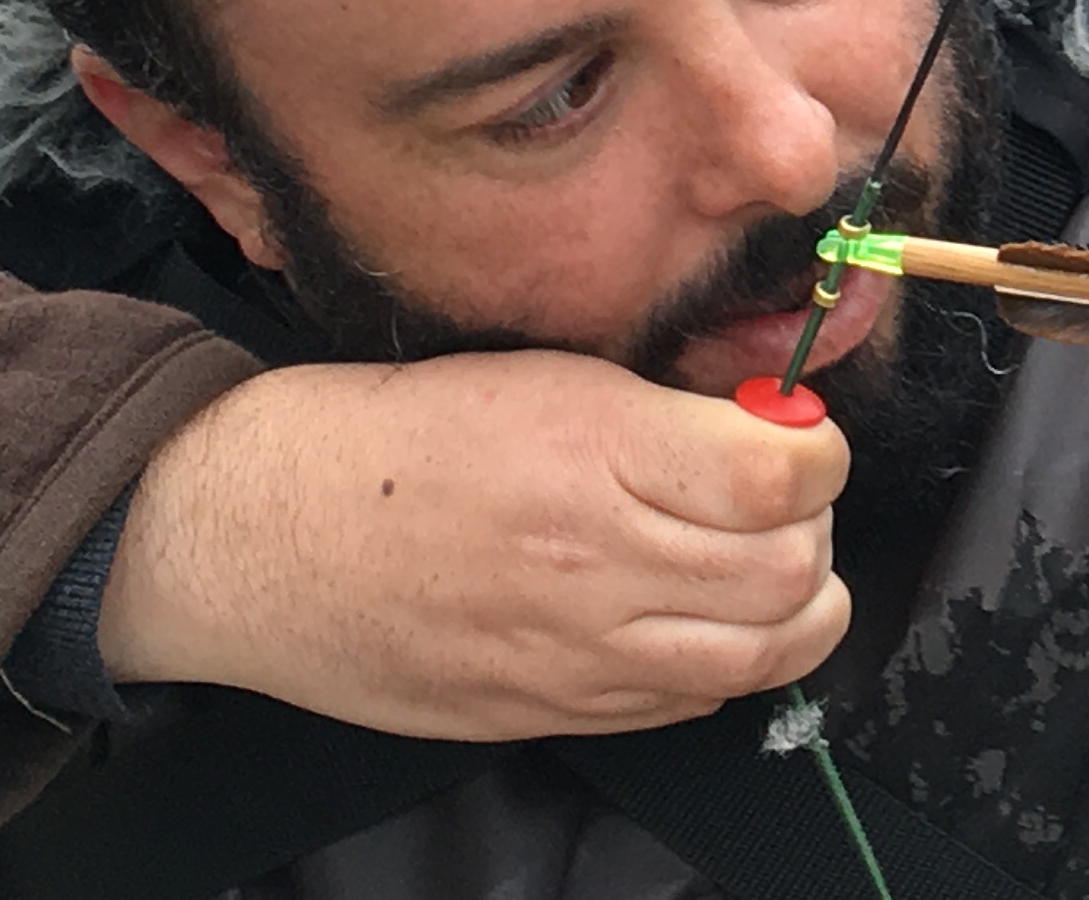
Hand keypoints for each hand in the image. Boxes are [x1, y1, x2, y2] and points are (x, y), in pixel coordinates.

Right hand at [100, 355, 850, 739]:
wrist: (266, 531)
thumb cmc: (401, 437)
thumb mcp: (549, 376)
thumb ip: (667, 411)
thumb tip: (775, 428)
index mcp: (602, 453)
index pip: (786, 476)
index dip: (821, 453)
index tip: (801, 438)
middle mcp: (598, 562)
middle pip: (792, 571)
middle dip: (817, 530)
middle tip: (786, 503)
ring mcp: (575, 651)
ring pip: (761, 656)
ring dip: (794, 610)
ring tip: (764, 566)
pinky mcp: (546, 711)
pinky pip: (687, 703)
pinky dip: (723, 663)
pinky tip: (694, 619)